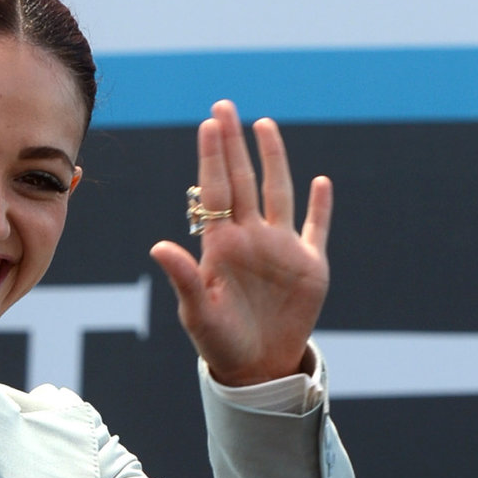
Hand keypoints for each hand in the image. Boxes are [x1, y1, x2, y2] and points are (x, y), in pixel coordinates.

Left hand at [150, 100, 331, 386]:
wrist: (256, 370)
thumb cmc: (220, 344)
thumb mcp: (198, 313)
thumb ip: (183, 277)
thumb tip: (157, 246)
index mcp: (221, 245)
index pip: (216, 191)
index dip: (213, 157)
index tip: (209, 123)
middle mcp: (250, 238)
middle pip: (243, 180)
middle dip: (233, 144)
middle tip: (224, 106)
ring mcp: (280, 248)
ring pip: (278, 192)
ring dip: (273, 159)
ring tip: (264, 125)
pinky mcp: (308, 265)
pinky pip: (315, 228)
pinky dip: (320, 206)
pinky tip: (320, 181)